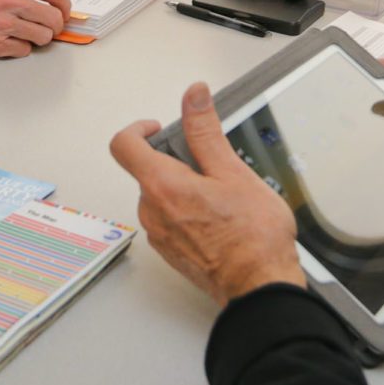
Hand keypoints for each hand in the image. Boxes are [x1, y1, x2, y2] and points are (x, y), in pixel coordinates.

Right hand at [0, 0, 70, 57]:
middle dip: (55, 25)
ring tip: (27, 33)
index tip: (64, 11)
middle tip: (49, 27)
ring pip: (42, 37)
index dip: (65, 5)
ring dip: (40, 38)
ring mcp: (0, 23)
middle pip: (52, 18)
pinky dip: (21, 48)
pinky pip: (23, 50)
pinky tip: (9, 40)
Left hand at [109, 83, 303, 305]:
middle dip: (176, 161)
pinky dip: (188, 211)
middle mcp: (152, 212)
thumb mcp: (232, 172)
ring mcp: (160, 236)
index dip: (139, 129)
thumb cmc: (252, 236)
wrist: (260, 288)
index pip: (123, 145)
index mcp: (161, 186)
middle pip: (148, 171)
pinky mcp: (172, 252)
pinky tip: (220, 220)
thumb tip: (193, 96)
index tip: (161, 128)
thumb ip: (205, 131)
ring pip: (161, 197)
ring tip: (223, 197)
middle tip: (212, 167)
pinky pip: (170, 220)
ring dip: (185, 188)